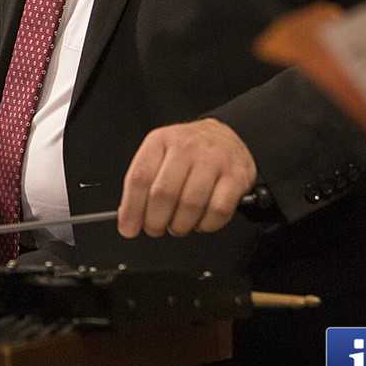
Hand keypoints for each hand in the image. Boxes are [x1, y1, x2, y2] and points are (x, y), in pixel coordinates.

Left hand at [116, 118, 256, 237]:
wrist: (224, 137)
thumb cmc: (188, 152)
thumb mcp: (160, 156)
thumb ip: (143, 184)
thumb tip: (129, 219)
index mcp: (160, 141)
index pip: (139, 178)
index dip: (131, 209)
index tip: (129, 228)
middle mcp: (186, 147)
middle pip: (163, 193)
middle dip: (155, 221)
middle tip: (155, 228)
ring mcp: (213, 160)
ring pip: (190, 205)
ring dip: (180, 225)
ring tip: (178, 225)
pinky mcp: (236, 176)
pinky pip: (218, 211)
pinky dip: (206, 225)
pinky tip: (201, 221)